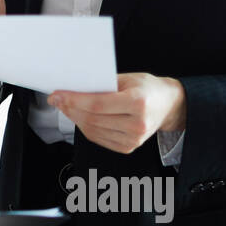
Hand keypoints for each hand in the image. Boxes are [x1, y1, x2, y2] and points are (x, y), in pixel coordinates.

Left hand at [48, 73, 186, 153]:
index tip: (57, 94)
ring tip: (65, 106)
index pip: (97, 104)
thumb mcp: (128, 78)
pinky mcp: (128, 147)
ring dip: (74, 118)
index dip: (74, 100)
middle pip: (92, 119)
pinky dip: (85, 127)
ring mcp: (133, 139)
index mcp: (138, 103)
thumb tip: (74, 88)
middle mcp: (137, 124)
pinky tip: (78, 117)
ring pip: (92, 130)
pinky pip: (98, 138)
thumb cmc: (147, 89)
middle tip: (56, 99)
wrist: (168, 106)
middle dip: (69, 108)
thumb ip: (102, 84)